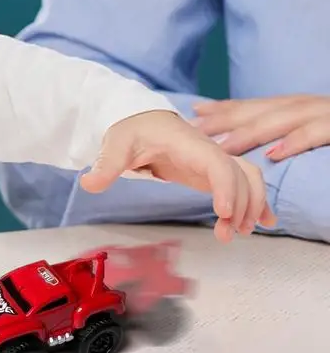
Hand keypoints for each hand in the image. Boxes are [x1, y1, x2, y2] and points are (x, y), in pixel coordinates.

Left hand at [79, 110, 276, 242]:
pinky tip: (263, 223)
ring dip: (251, 205)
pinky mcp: (210, 172)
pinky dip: (256, 201)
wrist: (139, 119)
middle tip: (228, 232)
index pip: (217, 163)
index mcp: (188, 143)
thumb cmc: (131, 130)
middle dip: (243, 203)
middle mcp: (207, 151)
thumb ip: (106, 165)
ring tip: (237, 233)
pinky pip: (242, 183)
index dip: (226, 186)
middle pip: (241, 174)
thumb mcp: (115, 145)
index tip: (225, 212)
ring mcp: (212, 161)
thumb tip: (89, 183)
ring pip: (248, 179)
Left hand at [192, 95, 329, 159]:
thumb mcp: (313, 125)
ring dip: (248, 133)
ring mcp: (324, 114)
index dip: (223, 109)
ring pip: (281, 120)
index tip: (194, 113)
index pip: (253, 106)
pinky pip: (316, 133)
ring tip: (221, 147)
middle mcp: (306, 106)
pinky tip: (272, 154)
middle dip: (224, 120)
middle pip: (259, 111)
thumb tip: (257, 147)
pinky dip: (294, 142)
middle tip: (194, 130)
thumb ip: (283, 129)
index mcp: (296, 106)